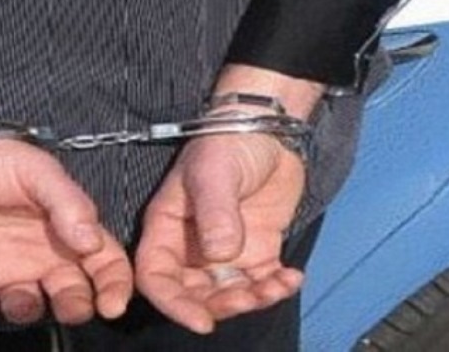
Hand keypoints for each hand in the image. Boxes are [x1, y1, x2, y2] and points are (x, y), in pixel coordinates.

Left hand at [0, 139, 133, 325]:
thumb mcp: (37, 171)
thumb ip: (69, 203)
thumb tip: (93, 243)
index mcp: (67, 227)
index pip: (105, 261)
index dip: (116, 285)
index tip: (112, 305)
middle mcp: (42, 253)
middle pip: (74, 292)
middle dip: (77, 306)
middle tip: (69, 306)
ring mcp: (5, 268)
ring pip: (29, 308)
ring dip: (28, 311)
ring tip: (18, 296)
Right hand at [135, 133, 305, 333]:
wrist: (268, 129)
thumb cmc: (228, 142)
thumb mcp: (214, 172)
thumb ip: (215, 212)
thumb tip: (222, 256)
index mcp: (167, 228)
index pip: (156, 277)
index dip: (173, 303)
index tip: (200, 320)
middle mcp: (191, 247)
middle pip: (194, 294)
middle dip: (219, 306)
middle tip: (248, 299)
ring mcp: (224, 251)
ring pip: (229, 294)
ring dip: (251, 300)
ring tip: (276, 286)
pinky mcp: (257, 250)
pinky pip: (262, 282)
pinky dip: (276, 288)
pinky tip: (292, 278)